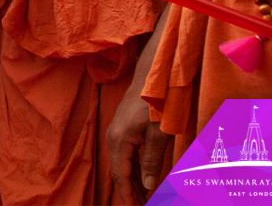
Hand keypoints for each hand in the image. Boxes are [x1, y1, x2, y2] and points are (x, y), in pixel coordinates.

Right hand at [107, 88, 171, 204]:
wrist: (150, 77)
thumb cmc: (156, 104)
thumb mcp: (158, 133)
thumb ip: (152, 159)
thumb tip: (147, 185)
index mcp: (120, 140)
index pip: (121, 176)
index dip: (128, 195)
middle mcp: (113, 138)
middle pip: (119, 173)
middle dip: (129, 193)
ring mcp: (115, 133)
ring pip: (121, 165)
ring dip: (131, 183)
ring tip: (143, 200)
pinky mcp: (121, 130)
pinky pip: (124, 156)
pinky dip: (132, 170)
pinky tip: (141, 178)